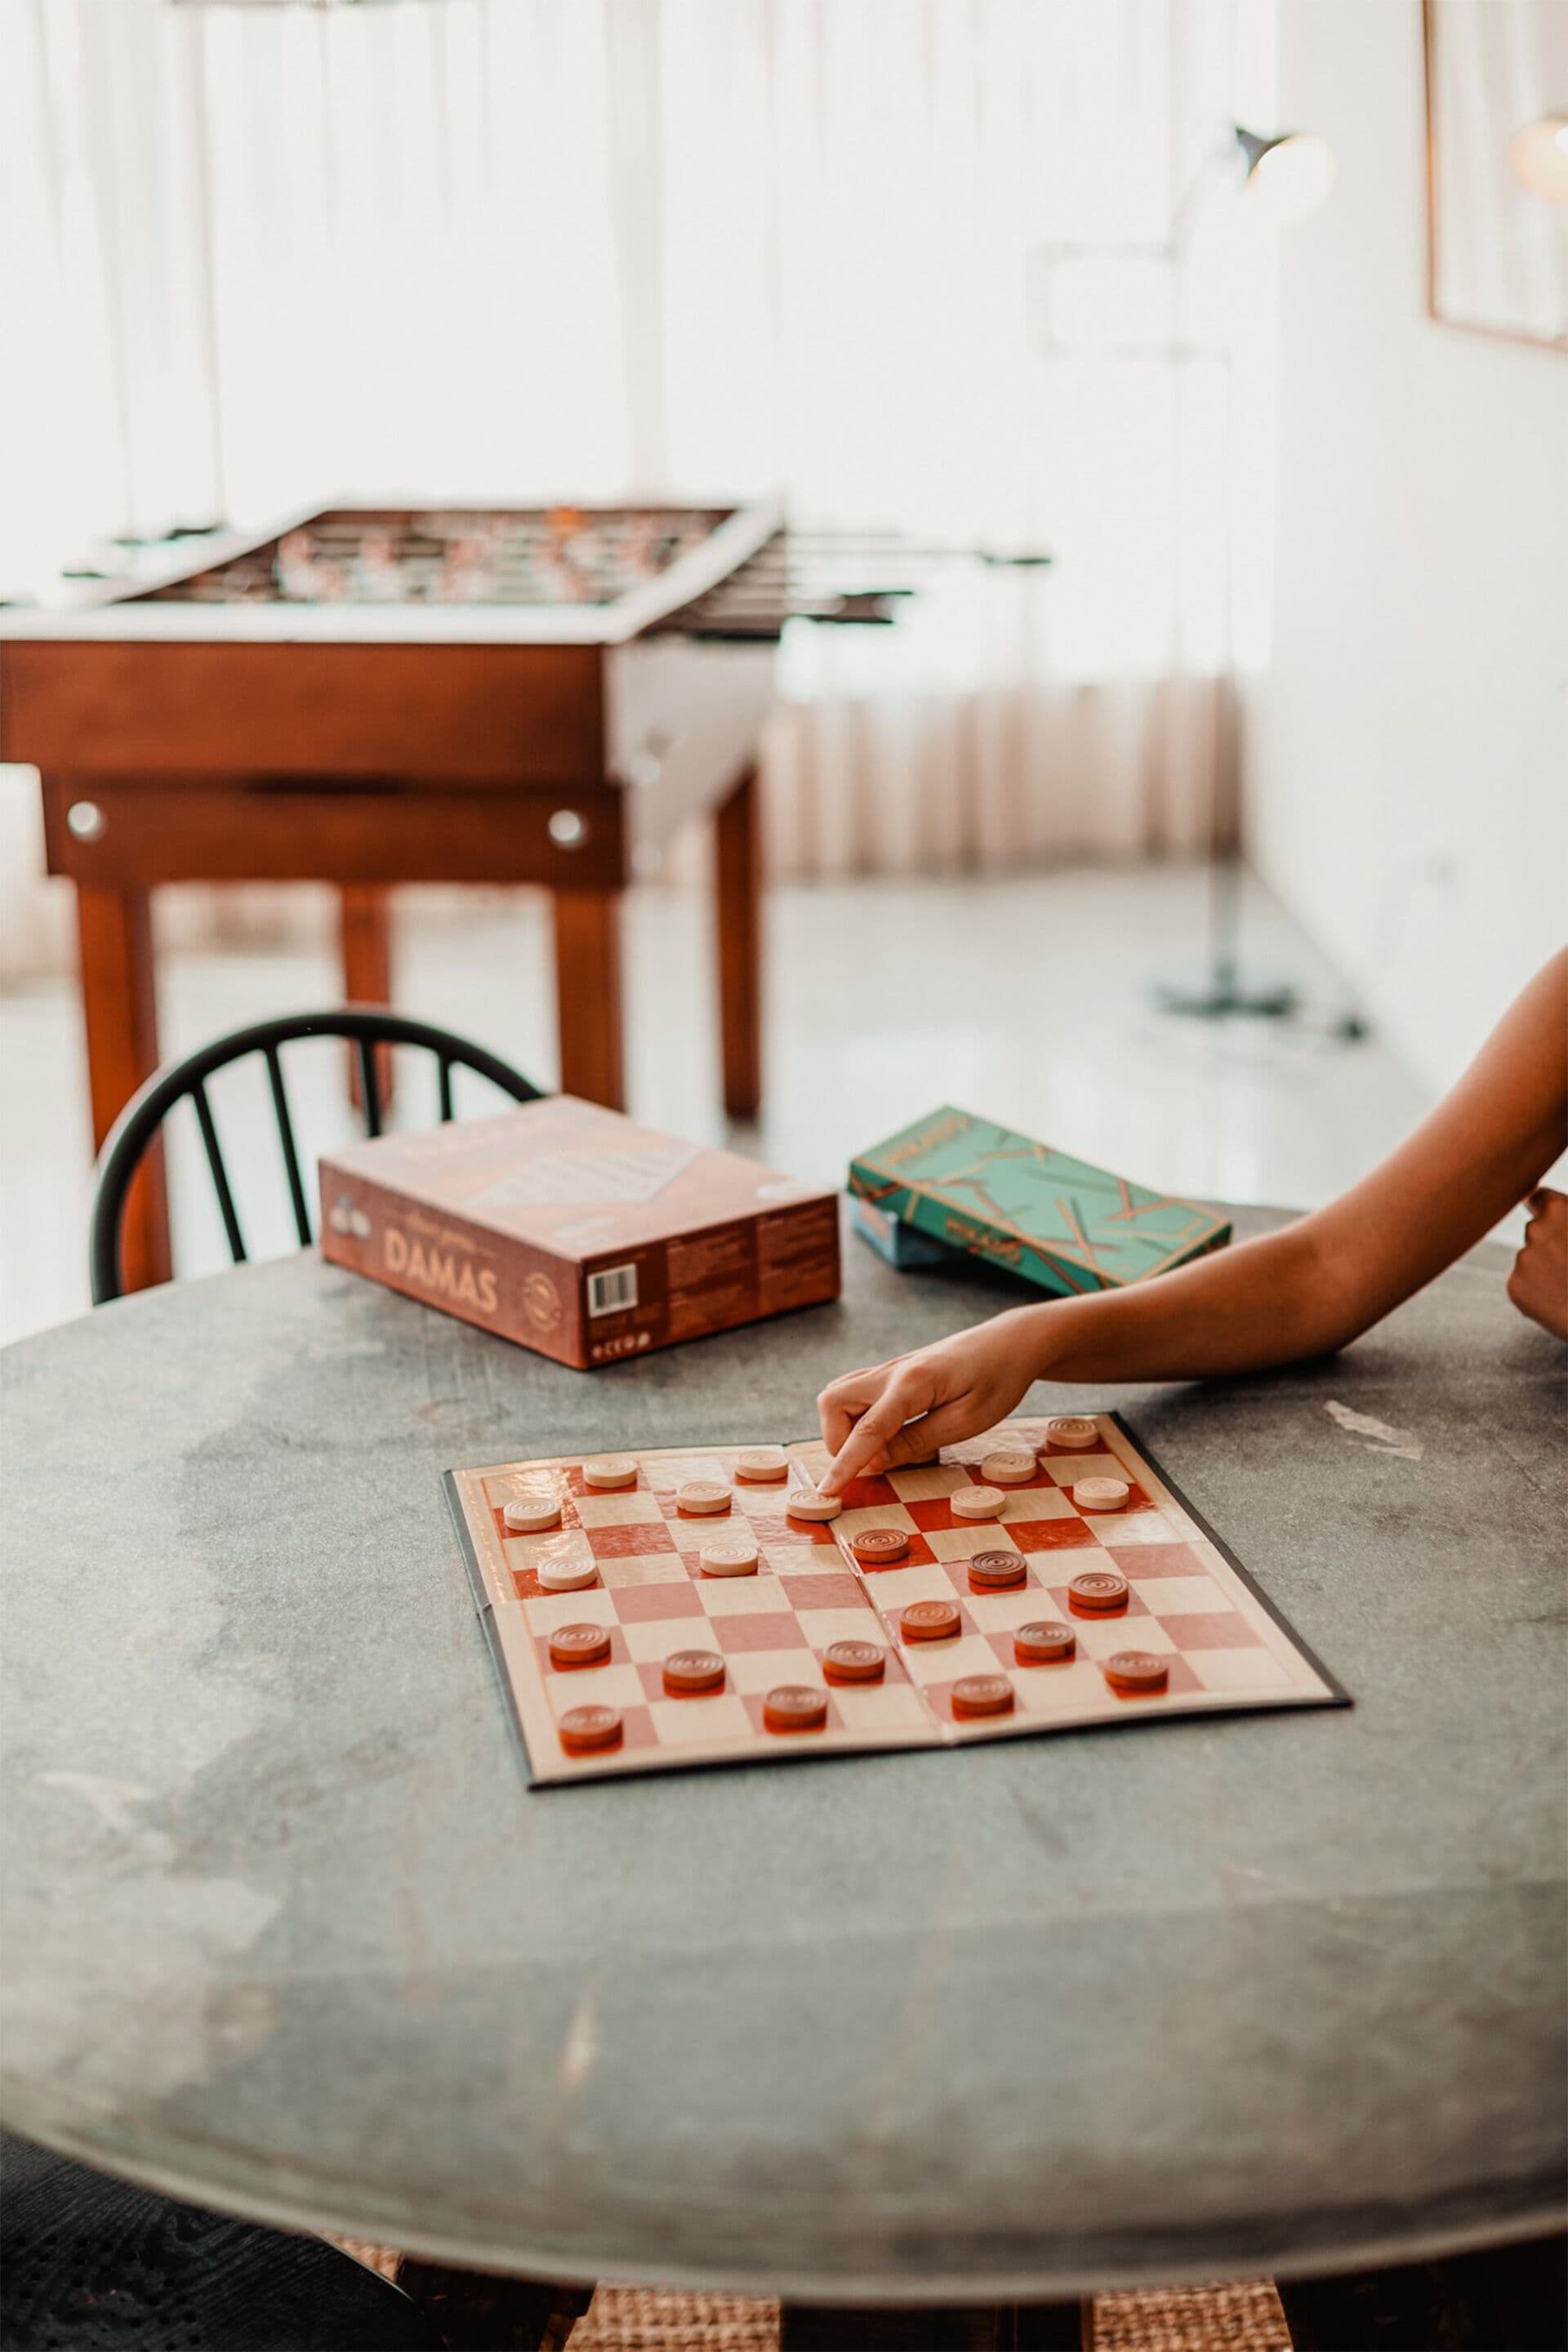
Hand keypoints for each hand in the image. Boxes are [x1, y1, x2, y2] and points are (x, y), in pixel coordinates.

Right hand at [816, 1309, 1043, 1492]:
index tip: (827, 1492)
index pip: (868, 1429)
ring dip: (846, 1428)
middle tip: (878, 1462)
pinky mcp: (893, 1374)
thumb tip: (875, 1463)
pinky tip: (892, 1431)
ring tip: (886, 1447)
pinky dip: (859, 1418)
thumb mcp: (967, 1421)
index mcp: (913, 1383)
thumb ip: (917, 1441)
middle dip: (840, 1441)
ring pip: (838, 1396)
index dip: (845, 1464)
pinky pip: (856, 1394)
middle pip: (833, 1403)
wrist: (1009, 1343)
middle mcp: (891, 1372)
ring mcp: (889, 1369)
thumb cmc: (997, 1381)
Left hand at [1508, 1187, 1567, 1340]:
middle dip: (1551, 1242)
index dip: (1548, 1209)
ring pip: (1531, 1259)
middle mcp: (1535, 1230)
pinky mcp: (1516, 1288)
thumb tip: (1540, 1199)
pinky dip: (1538, 1291)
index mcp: (1557, 1210)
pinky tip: (1561, 1299)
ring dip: (1546, 1268)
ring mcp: (1523, 1259)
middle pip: (1536, 1231)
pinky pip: (1524, 1284)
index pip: (1540, 1198)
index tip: (1552, 1218)